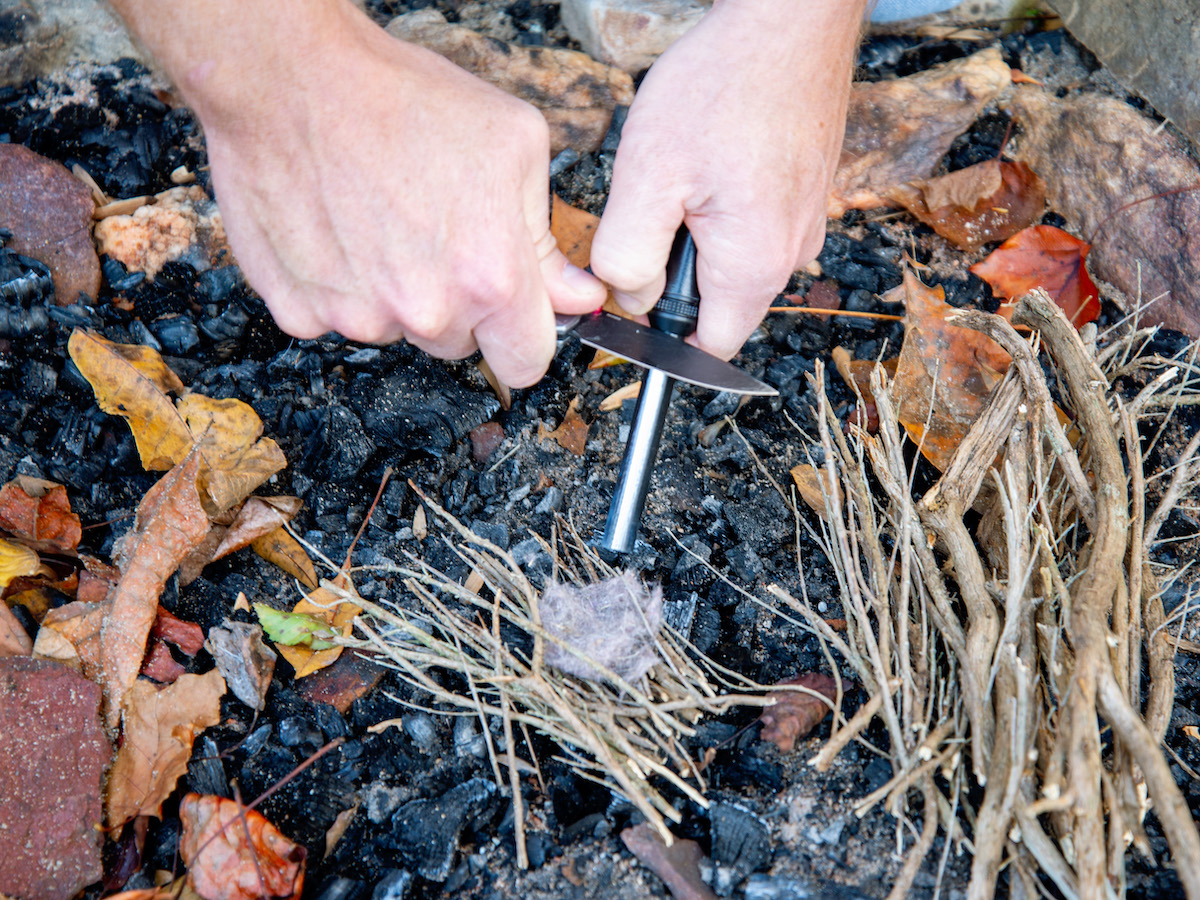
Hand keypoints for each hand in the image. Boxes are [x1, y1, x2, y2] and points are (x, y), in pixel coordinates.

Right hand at [113, 0, 605, 386]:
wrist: (291, 79)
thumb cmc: (405, 100)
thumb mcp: (514, 148)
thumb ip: (548, 241)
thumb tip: (580, 297)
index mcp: (489, 280)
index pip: (527, 364)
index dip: (525, 337)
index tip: (516, 313)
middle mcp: (424, 312)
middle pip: (460, 345)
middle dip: (460, 306)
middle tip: (439, 237)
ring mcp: (356, 318)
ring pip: (398, 331)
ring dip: (398, 296)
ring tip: (383, 222)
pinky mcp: (299, 312)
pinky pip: (336, 319)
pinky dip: (341, 287)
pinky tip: (340, 229)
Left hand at [588, 0, 864, 359]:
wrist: (788, 19)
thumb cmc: (724, 86)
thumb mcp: (648, 177)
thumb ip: (627, 256)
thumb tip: (627, 297)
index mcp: (754, 267)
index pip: (706, 348)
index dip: (660, 334)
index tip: (633, 295)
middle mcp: (792, 255)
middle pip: (717, 304)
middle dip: (675, 275)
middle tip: (655, 207)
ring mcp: (806, 222)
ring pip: (733, 262)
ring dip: (698, 236)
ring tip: (686, 173)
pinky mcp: (805, 192)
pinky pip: (754, 225)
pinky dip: (724, 207)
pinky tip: (712, 159)